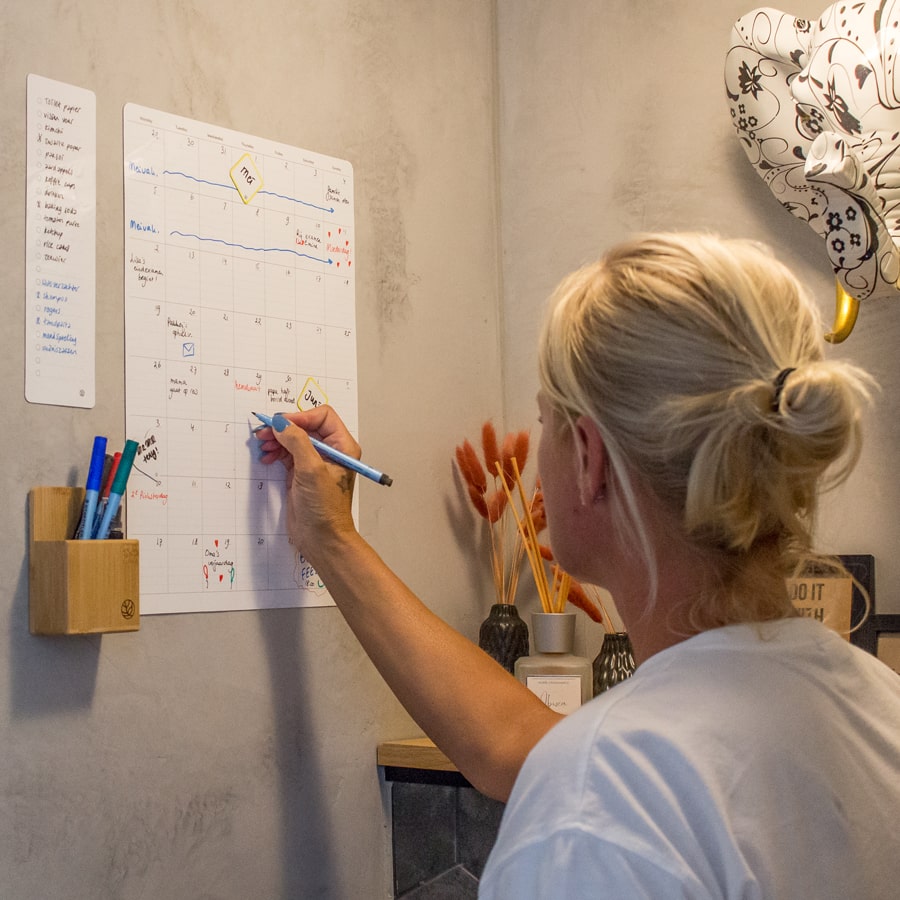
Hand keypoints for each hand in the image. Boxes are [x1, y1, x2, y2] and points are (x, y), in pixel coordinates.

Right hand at [254, 406, 360, 558]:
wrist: (322, 539)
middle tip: (264, 432)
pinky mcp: (301, 473)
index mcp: (342, 446)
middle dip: (284, 427)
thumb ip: (297, 442)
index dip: (300, 417)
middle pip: (305, 426)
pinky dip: (275, 451)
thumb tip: (282, 423)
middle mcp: (331, 452)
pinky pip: (287, 453)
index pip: (322, 417)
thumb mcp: (311, 471)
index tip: (282, 424)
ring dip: (277, 439)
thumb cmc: (326, 510)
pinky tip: (266, 456)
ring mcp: (315, 462)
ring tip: (263, 445)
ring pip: (293, 439)